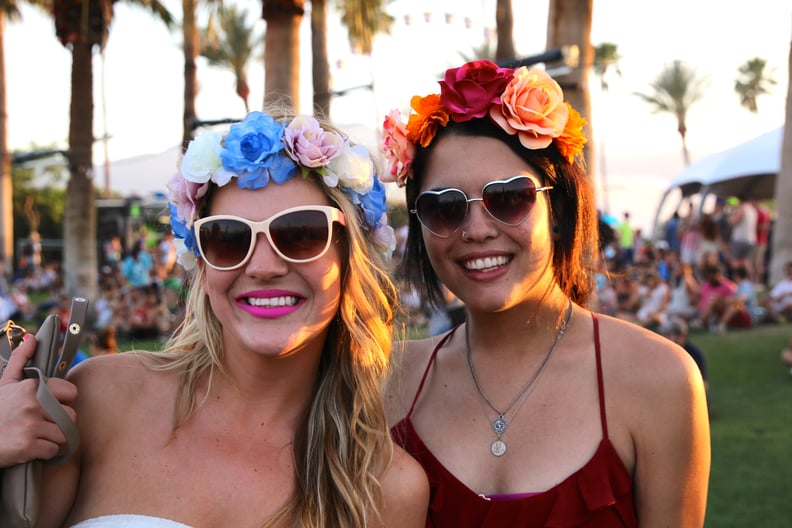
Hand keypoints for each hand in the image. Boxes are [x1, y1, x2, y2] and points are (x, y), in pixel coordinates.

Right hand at [0, 334, 77, 466]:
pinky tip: (30, 448)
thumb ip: (21, 360)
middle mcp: (33, 404)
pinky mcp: (27, 447)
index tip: (50, 407)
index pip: (71, 393)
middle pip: (70, 416)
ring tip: (35, 436)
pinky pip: (53, 451)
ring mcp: (30, 426)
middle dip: (59, 423)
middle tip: (41, 425)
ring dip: (52, 439)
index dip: (63, 402)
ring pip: (64, 435)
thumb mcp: (6, 383)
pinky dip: (44, 453)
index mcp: (32, 387)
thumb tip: (32, 337)